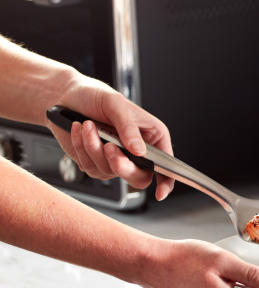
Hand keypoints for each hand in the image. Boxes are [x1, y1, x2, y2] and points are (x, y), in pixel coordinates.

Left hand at [47, 75, 174, 200]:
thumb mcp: (115, 104)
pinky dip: (82, 148)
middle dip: (122, 165)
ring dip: (95, 148)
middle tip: (110, 148)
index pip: (165, 164)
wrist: (65, 96)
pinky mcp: (96, 163)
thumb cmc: (94, 95)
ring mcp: (115, 159)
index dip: (166, 181)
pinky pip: (91, 167)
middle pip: (139, 177)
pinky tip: (80, 130)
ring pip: (111, 172)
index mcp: (151, 136)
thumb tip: (139, 151)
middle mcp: (136, 151)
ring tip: (87, 125)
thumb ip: (128, 128)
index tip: (160, 192)